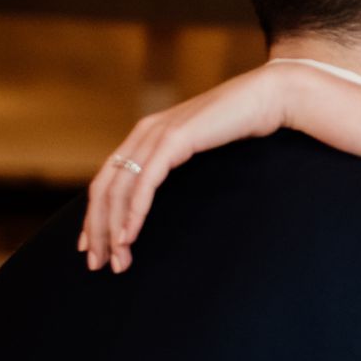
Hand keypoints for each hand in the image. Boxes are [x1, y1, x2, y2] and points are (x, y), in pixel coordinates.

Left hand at [81, 62, 310, 271]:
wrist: (267, 97)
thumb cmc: (240, 126)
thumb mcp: (198, 147)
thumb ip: (177, 162)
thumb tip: (163, 194)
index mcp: (145, 135)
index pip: (106, 180)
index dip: (94, 216)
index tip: (93, 247)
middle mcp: (143, 133)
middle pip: (104, 188)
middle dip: (97, 229)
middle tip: (98, 264)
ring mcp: (156, 134)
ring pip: (119, 189)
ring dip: (113, 228)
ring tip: (118, 259)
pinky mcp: (174, 139)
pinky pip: (144, 183)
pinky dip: (133, 212)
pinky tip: (129, 235)